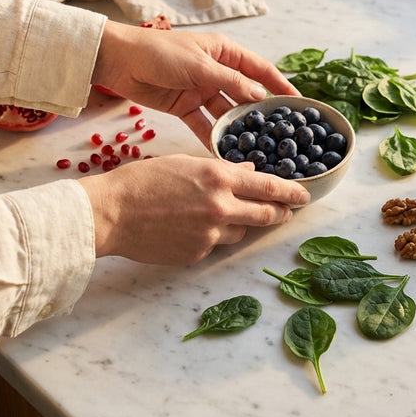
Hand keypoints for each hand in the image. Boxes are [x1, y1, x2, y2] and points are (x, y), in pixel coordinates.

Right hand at [78, 154, 309, 264]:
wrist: (112, 214)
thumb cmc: (142, 181)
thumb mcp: (184, 163)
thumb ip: (221, 170)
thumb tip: (248, 172)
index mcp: (219, 177)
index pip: (269, 185)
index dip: (291, 191)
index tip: (304, 194)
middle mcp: (221, 206)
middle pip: (266, 214)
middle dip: (281, 213)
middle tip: (287, 211)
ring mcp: (210, 234)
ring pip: (241, 232)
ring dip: (240, 224)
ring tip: (219, 215)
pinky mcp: (198, 253)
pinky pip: (216, 244)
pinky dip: (212, 236)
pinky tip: (190, 227)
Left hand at [91, 20, 298, 146]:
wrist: (118, 59)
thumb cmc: (160, 51)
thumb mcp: (199, 65)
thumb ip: (230, 82)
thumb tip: (260, 96)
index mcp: (225, 52)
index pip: (260, 70)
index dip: (280, 86)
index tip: (299, 104)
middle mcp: (217, 71)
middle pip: (245, 95)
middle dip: (260, 115)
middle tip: (279, 137)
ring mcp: (201, 90)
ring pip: (226, 113)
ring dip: (237, 130)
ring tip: (254, 151)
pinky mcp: (184, 106)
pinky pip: (204, 124)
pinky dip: (213, 138)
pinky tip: (224, 154)